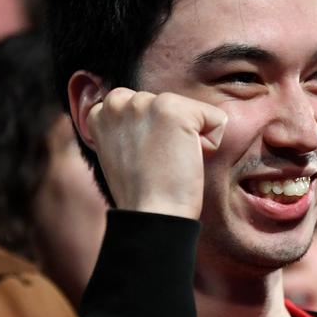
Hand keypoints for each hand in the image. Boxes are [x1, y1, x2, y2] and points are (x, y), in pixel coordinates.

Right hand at [85, 88, 226, 218]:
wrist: (151, 215)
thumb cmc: (141, 193)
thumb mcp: (119, 153)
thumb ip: (128, 128)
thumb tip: (154, 121)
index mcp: (101, 112)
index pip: (142, 104)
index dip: (152, 133)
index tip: (143, 159)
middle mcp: (119, 101)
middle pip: (168, 106)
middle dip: (169, 133)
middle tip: (156, 163)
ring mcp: (145, 103)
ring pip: (191, 111)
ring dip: (190, 137)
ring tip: (170, 162)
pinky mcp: (173, 109)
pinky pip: (215, 118)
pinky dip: (212, 142)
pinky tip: (187, 161)